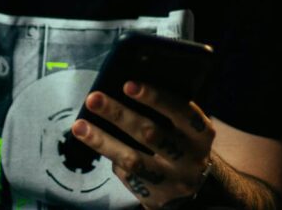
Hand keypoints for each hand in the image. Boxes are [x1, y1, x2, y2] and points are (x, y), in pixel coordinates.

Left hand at [71, 81, 215, 208]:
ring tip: (79, 126)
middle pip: (151, 134)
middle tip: (93, 99)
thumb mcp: (186, 126)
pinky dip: (110, 156)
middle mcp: (190, 158)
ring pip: (133, 159)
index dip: (155, 97)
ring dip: (103, 140)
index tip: (128, 84)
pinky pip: (127, 175)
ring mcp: (172, 180)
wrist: (193, 185)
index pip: (181, 111)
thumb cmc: (182, 141)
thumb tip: (125, 87)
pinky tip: (94, 141)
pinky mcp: (155, 196)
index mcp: (201, 133)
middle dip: (119, 114)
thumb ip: (167, 110)